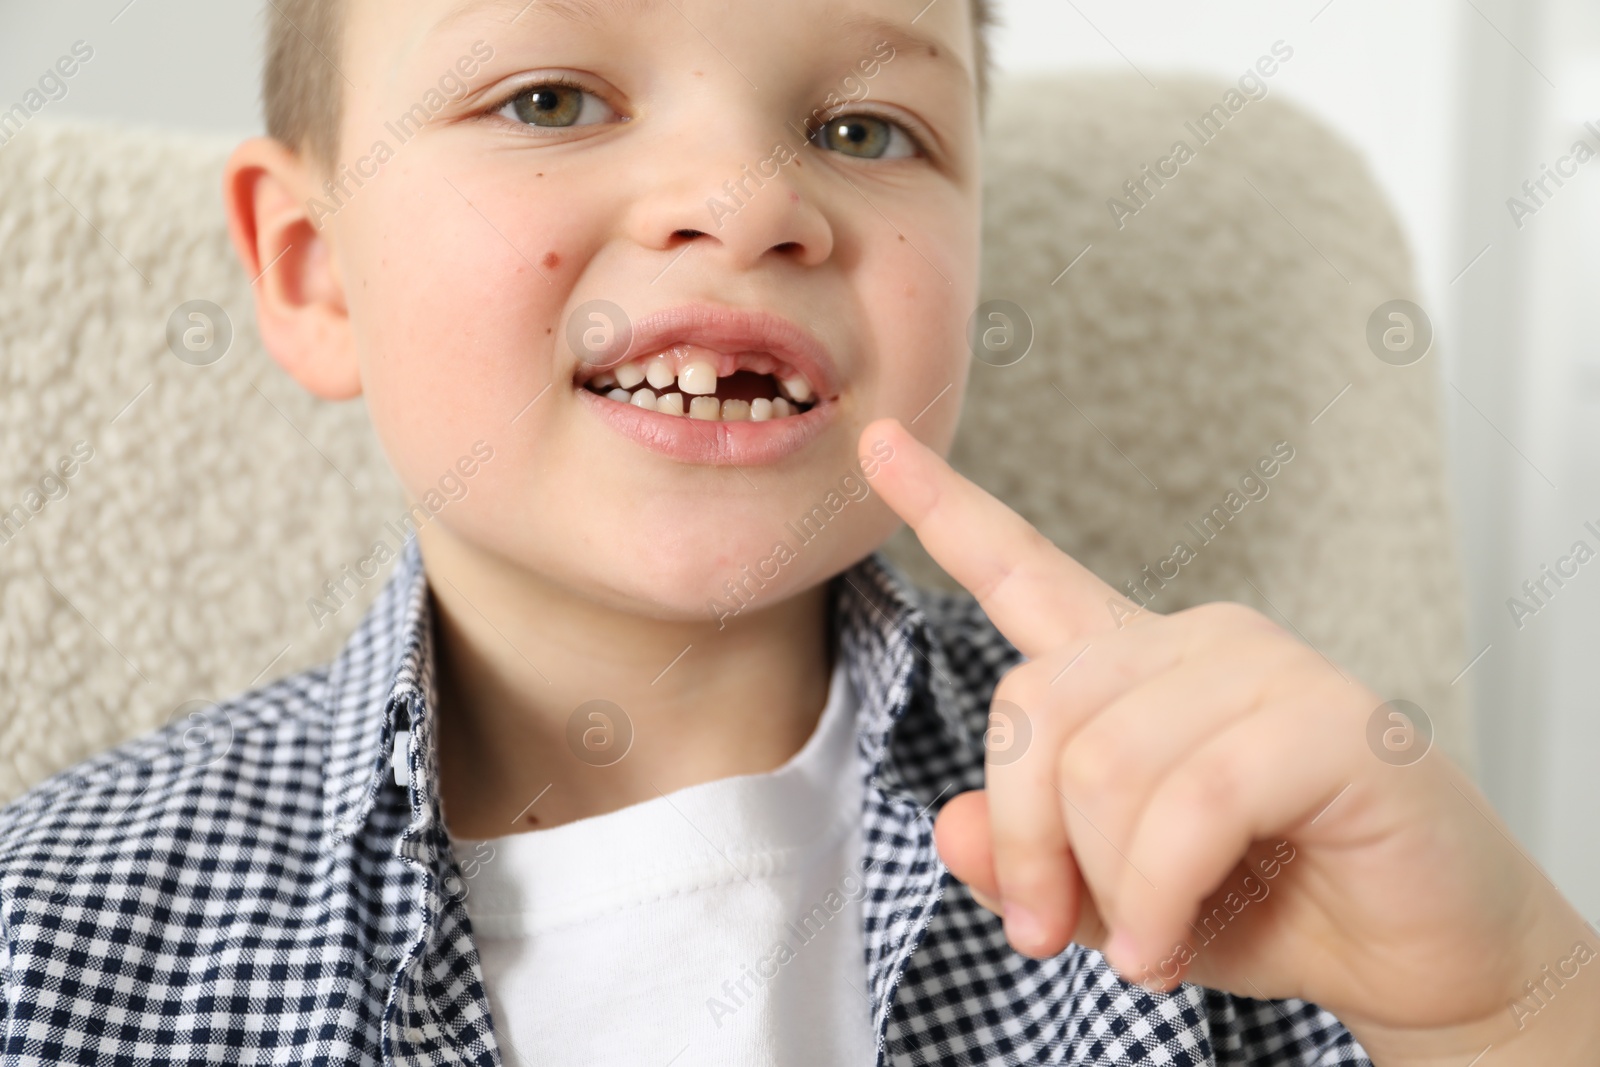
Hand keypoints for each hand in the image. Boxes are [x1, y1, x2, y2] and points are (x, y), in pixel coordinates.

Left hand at [860, 417, 1599, 1064]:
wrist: (1425, 957)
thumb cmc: (1274, 905)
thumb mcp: (1115, 896)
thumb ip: (1028, 857)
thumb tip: (948, 826)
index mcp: (1134, 667)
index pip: (1023, 567)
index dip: (944, 509)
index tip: (876, 448)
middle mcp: (1193, 643)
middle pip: (1034, 703)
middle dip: (1026, 842)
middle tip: (1052, 935)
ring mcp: (1265, 669)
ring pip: (1102, 761)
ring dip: (1107, 887)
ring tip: (1144, 946)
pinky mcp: (1332, 721)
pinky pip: (1190, 800)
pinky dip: (1160, 895)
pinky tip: (1173, 944)